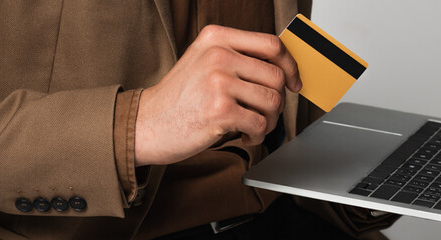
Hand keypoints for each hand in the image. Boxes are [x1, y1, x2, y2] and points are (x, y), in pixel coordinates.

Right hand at [135, 25, 300, 165]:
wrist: (146, 124)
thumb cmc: (179, 97)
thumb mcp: (204, 62)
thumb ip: (238, 58)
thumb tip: (283, 68)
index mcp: (216, 38)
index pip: (271, 45)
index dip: (290, 65)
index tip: (294, 82)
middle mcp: (218, 55)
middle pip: (276, 76)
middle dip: (277, 101)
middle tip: (264, 113)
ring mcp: (219, 82)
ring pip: (272, 101)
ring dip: (268, 120)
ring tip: (252, 125)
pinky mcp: (220, 111)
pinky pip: (259, 124)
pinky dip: (257, 135)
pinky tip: (244, 135)